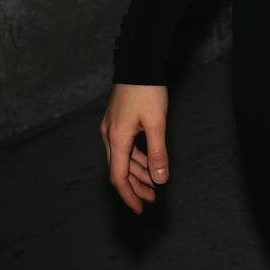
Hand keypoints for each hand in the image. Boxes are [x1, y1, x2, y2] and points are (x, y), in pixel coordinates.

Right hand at [100, 83, 169, 214]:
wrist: (139, 60)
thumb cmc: (148, 90)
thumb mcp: (156, 122)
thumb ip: (158, 152)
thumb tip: (160, 179)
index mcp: (116, 139)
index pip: (118, 177)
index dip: (129, 195)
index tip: (140, 209)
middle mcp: (109, 135)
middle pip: (120, 169)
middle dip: (136, 186)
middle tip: (152, 198)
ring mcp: (112, 126)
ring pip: (123, 157)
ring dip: (138, 171)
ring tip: (154, 182)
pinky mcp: (118, 119)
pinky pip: (125, 145)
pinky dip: (136, 156)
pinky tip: (149, 160)